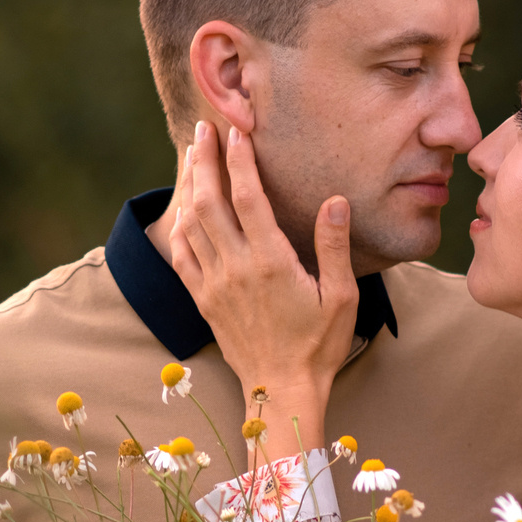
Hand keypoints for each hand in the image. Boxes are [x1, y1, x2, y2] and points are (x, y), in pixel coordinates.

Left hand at [165, 121, 357, 457]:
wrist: (282, 391)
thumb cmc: (319, 346)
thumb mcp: (342, 297)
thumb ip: (335, 247)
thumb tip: (335, 201)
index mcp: (270, 263)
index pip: (248, 198)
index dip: (240, 161)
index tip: (237, 132)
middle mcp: (235, 269)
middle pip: (209, 202)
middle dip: (205, 161)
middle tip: (203, 131)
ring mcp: (214, 285)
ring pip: (191, 225)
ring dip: (191, 187)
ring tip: (194, 159)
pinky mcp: (204, 301)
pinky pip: (182, 256)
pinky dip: (180, 227)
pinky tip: (185, 211)